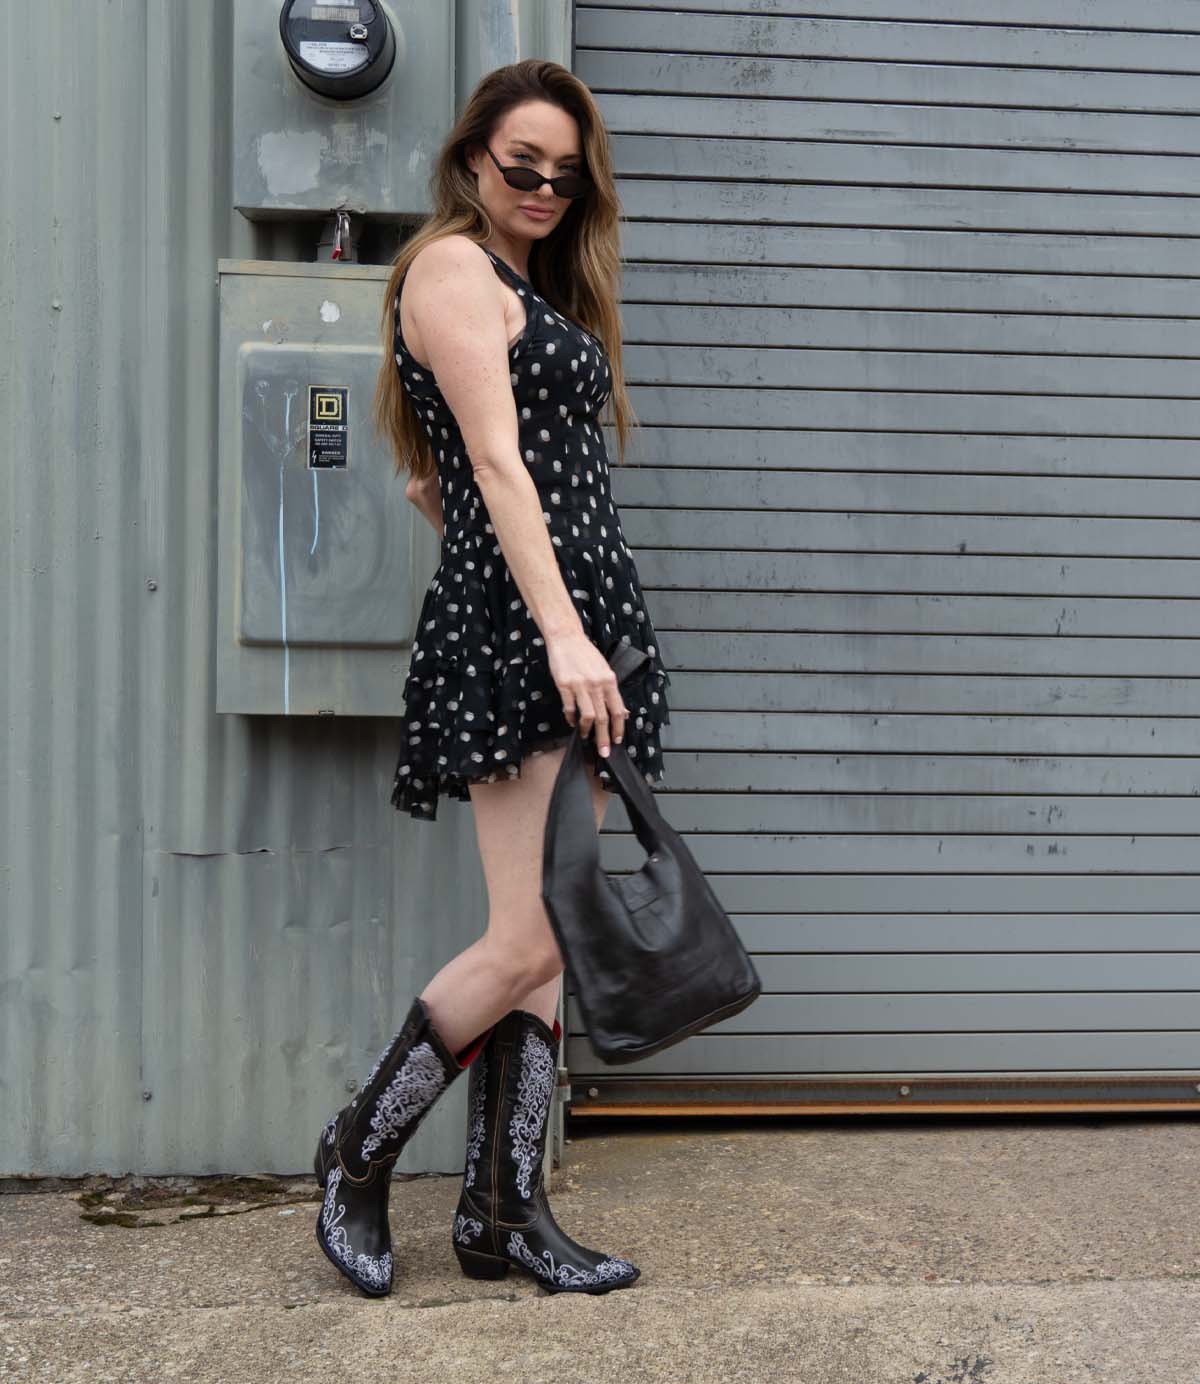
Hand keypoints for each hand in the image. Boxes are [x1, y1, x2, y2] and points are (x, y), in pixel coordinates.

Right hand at [545, 630, 628, 759]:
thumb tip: (623, 713)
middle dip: (604, 738)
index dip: (619, 728)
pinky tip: (571, 722)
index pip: (618, 710)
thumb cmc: (586, 654)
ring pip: (587, 716)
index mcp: (609, 680)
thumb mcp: (604, 670)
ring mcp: (580, 685)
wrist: (567, 638)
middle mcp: (597, 684)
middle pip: (603, 717)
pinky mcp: (564, 685)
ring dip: (587, 730)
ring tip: (585, 737)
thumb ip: (612, 692)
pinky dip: (571, 718)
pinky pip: (569, 708)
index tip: (618, 741)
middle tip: (604, 752)